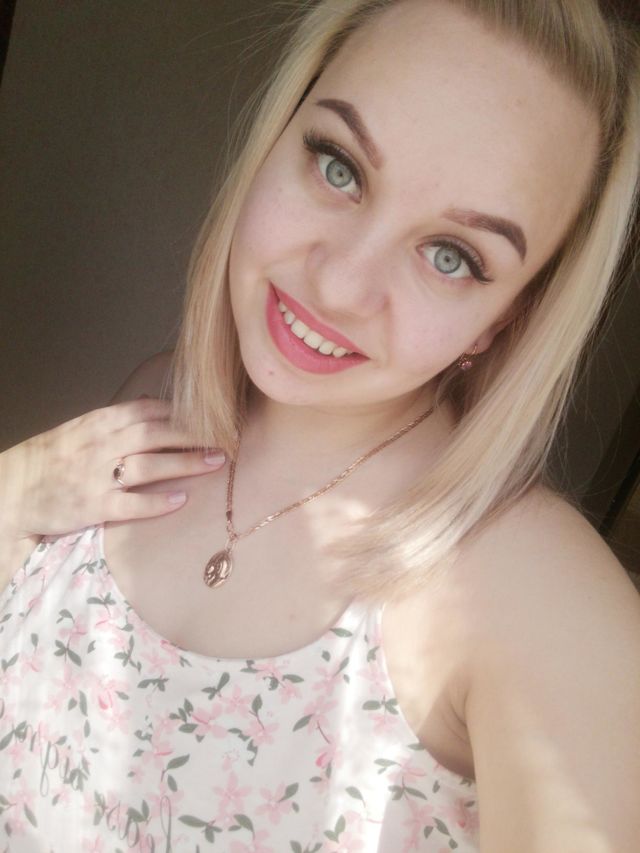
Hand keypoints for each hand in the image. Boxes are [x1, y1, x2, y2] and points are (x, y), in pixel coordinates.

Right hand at [0, 398, 224, 539]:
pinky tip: (181, 500)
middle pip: (156, 434)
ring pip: (149, 464)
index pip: (148, 410)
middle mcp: (101, 444)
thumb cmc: (53, 459)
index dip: (183, 413)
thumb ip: (119, 418)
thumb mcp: (82, 429)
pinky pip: (130, 502)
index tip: (214, 415)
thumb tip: (155, 402)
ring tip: (217, 462)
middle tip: (229, 438)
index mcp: (100, 422)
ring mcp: (96, 475)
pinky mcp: (92, 505)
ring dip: (186, 462)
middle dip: (195, 435)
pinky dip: (157, 502)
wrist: (12, 489)